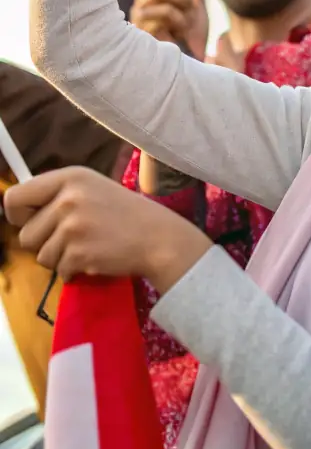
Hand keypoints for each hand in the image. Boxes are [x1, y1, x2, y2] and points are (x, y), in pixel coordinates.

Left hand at [3, 166, 210, 291]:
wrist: (157, 237)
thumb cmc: (124, 213)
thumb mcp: (91, 189)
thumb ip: (58, 196)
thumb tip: (15, 211)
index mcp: (70, 177)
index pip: (15, 197)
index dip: (18, 215)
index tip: (33, 222)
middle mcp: (67, 198)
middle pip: (25, 235)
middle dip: (45, 243)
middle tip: (74, 238)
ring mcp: (72, 226)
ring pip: (41, 256)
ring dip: (60, 258)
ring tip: (88, 246)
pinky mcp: (78, 253)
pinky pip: (59, 271)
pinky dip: (74, 270)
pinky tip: (96, 257)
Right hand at [130, 0, 208, 59]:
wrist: (186, 66)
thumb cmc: (189, 37)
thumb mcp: (197, 5)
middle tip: (193, 7)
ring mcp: (141, 8)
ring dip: (182, 6)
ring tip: (184, 25)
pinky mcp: (138, 24)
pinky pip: (162, 9)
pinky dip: (176, 20)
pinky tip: (174, 34)